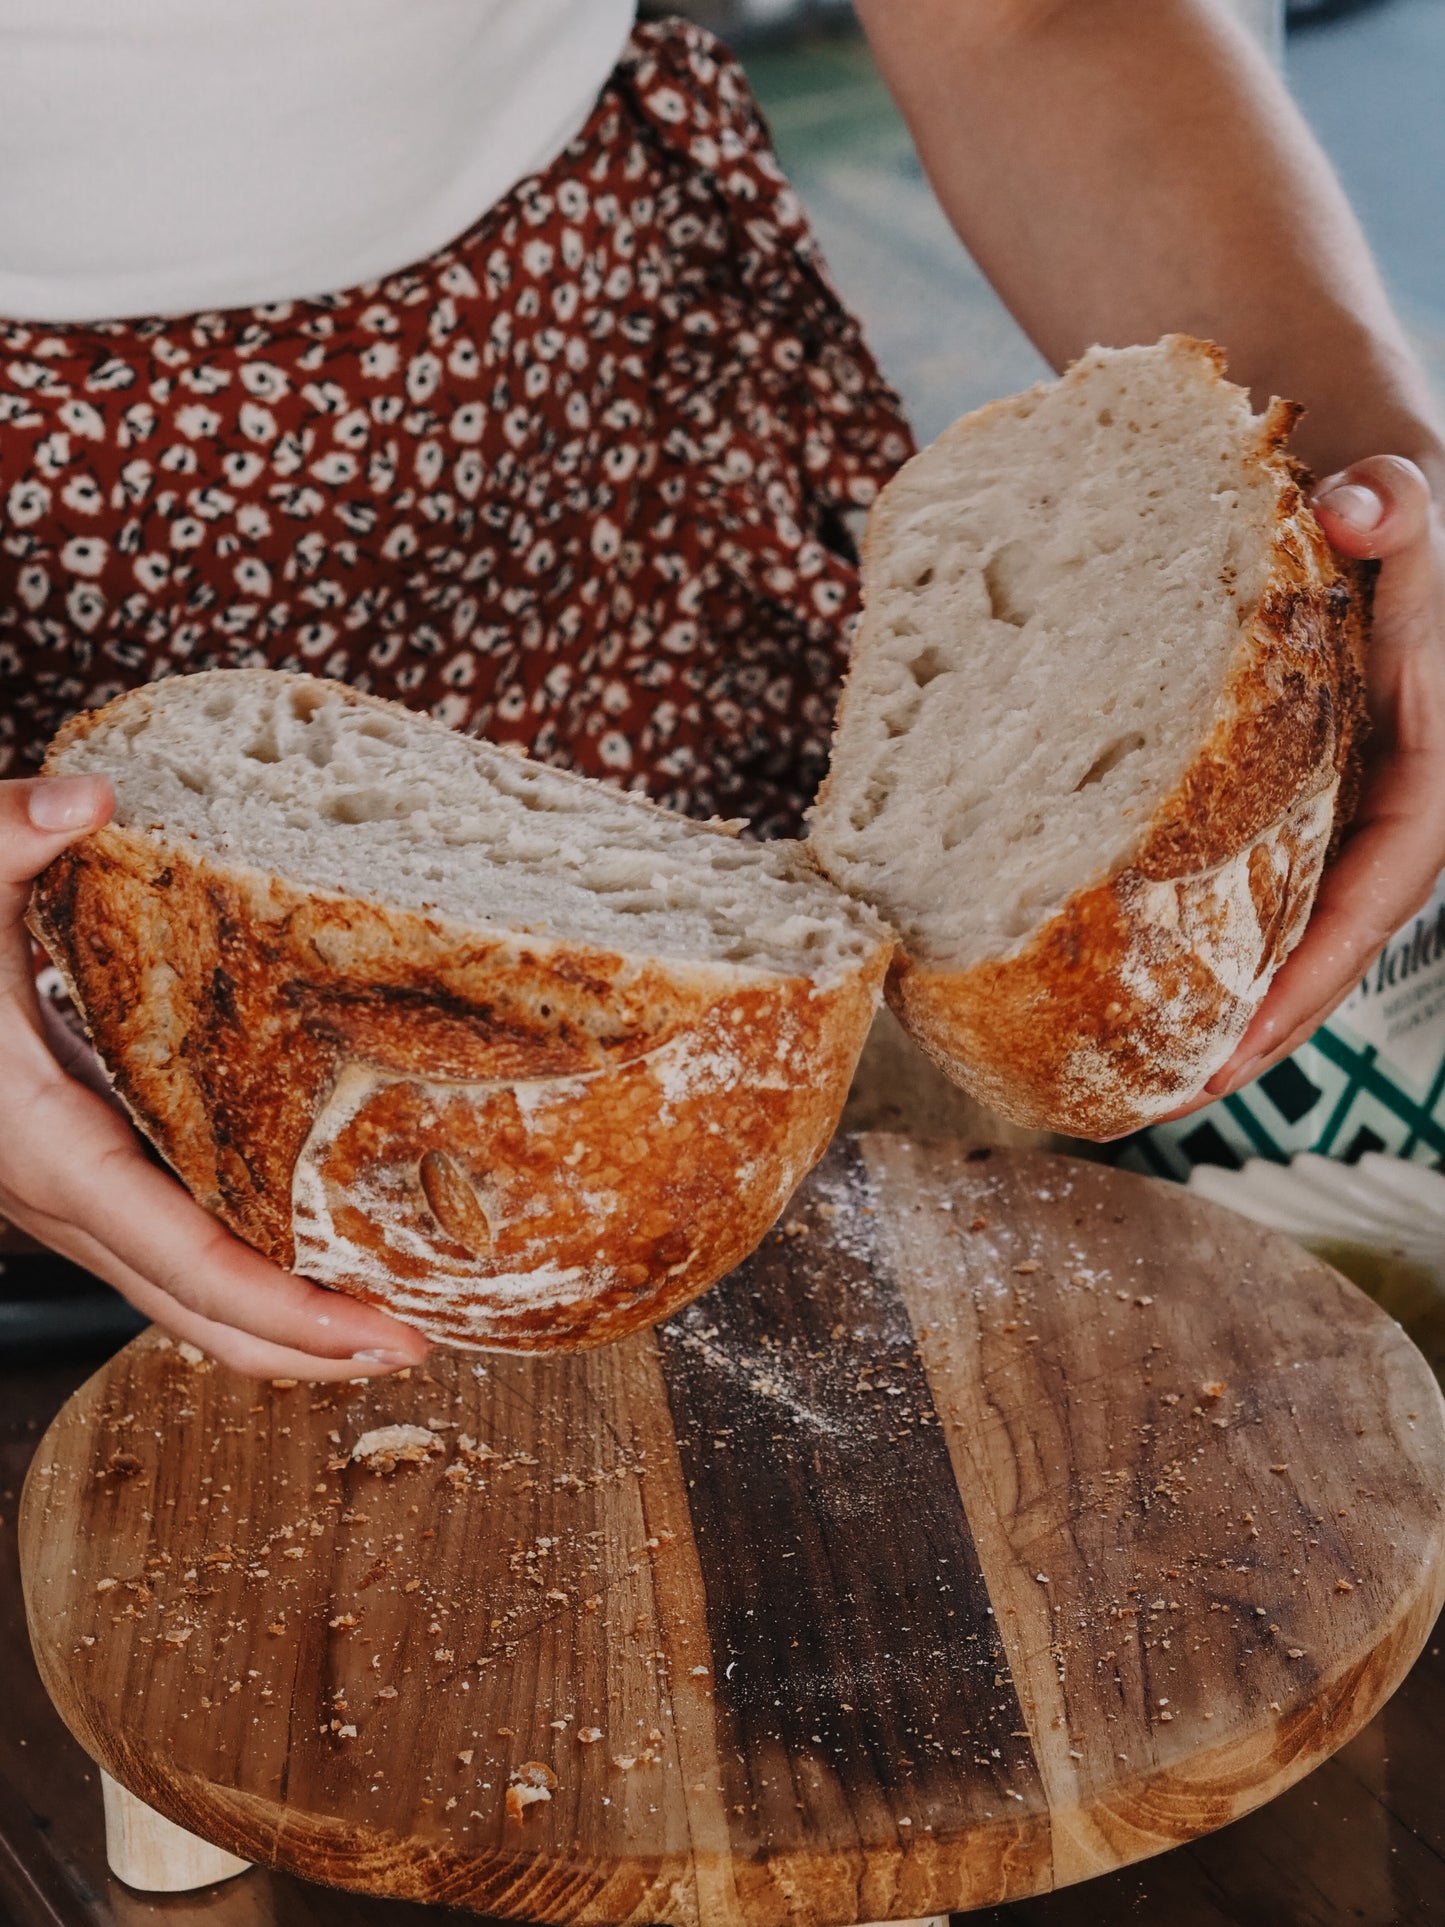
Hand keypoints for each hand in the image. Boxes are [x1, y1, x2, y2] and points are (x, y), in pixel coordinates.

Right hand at [1, 775, 429, 1378]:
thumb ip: (5, 835)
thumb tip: (90, 799)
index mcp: (51, 1148)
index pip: (189, 1261)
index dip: (288, 1311)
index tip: (380, 1333)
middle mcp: (64, 1197)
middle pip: (198, 1315)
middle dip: (308, 1349)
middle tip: (420, 1347)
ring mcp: (72, 1199)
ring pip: (182, 1302)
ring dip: (281, 1329)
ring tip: (388, 1321)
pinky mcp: (84, 1179)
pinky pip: (173, 1259)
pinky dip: (245, 1283)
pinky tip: (313, 1256)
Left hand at [1200, 455, 1444, 1105]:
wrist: (1377, 500)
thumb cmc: (1396, 511)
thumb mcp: (1409, 502)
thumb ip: (1399, 506)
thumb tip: (1364, 510)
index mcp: (1435, 771)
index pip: (1377, 895)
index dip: (1313, 975)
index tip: (1242, 1044)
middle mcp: (1396, 810)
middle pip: (1333, 947)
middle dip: (1264, 1030)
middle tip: (1173, 1097)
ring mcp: (1348, 816)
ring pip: (1298, 937)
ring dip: (1238, 1013)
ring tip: (1153, 1083)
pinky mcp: (1303, 810)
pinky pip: (1268, 901)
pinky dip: (1222, 955)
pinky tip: (1159, 998)